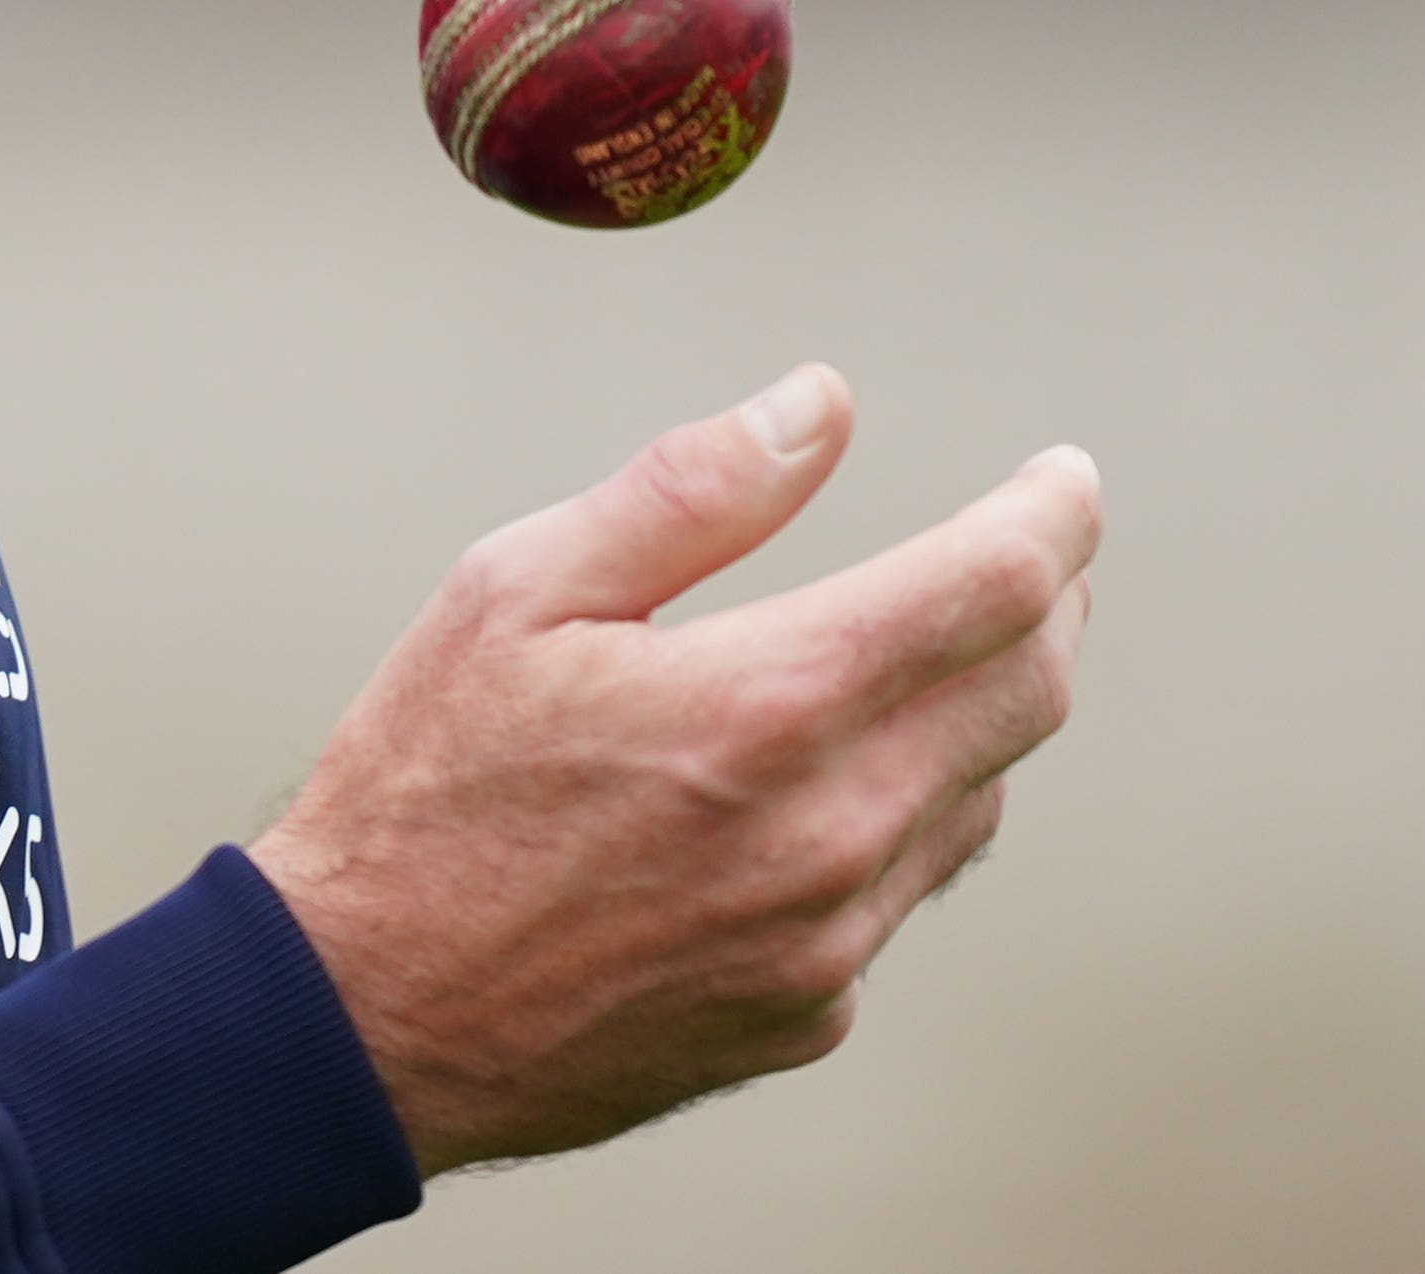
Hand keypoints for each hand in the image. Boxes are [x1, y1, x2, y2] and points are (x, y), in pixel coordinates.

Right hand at [246, 367, 1098, 1175]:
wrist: (363, 1019)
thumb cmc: (419, 791)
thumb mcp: (516, 590)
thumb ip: (690, 490)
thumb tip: (819, 405)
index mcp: (764, 704)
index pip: (994, 586)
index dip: (1051, 514)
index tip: (1062, 476)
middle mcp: (828, 831)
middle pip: (1029, 691)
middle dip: (1048, 600)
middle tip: (1028, 548)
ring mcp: (828, 940)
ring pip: (978, 797)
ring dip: (976, 710)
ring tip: (919, 654)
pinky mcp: (806, 1014)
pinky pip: (900, 893)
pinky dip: (895, 816)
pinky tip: (817, 788)